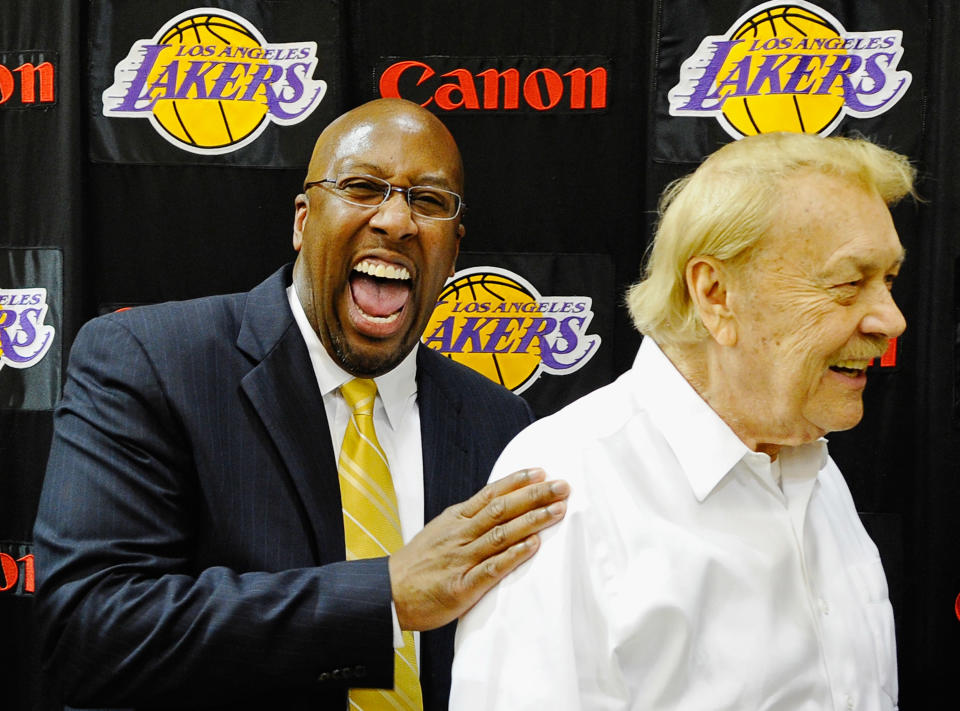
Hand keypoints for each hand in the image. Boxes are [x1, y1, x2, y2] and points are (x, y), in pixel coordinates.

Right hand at [388, 467, 568, 630]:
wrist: (387, 593)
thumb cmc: (417, 564)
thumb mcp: (440, 531)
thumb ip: (468, 520)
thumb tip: (497, 506)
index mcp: (456, 519)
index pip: (491, 494)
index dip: (517, 482)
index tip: (542, 472)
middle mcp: (460, 534)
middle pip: (502, 509)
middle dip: (534, 496)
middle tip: (562, 486)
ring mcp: (461, 559)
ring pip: (501, 534)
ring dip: (532, 521)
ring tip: (558, 510)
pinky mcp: (461, 586)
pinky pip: (491, 568)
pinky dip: (513, 556)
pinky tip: (533, 546)